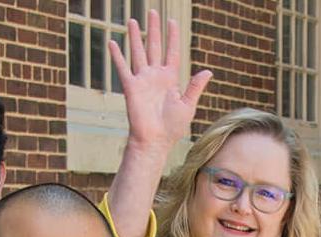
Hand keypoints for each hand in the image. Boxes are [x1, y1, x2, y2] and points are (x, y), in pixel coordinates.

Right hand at [111, 10, 211, 153]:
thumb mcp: (188, 106)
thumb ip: (195, 87)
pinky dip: (116, 56)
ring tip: (132, 20)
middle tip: (152, 12)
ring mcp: (142, 80)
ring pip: (138, 52)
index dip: (172, 37)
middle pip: (154, 47)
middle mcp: (155, 76)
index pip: (172, 52)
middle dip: (153, 29)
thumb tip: (208, 71)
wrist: (155, 141)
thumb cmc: (172, 128)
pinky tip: (112, 42)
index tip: (172, 22)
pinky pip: (122, 68)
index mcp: (170, 79)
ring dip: (135, 36)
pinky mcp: (131, 87)